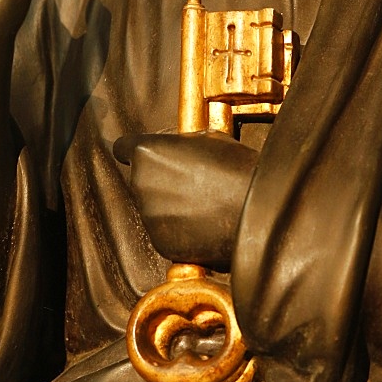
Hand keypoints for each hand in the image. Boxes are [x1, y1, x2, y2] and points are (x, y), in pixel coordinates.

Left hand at [114, 130, 257, 270]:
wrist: (257, 211)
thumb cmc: (236, 168)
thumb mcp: (209, 139)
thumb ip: (181, 145)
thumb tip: (178, 150)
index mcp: (148, 152)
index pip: (124, 148)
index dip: (136, 152)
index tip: (148, 158)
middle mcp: (140, 183)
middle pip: (141, 180)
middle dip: (159, 181)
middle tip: (191, 183)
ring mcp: (149, 215)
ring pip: (153, 208)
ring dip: (169, 207)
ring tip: (202, 205)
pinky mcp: (160, 242)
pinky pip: (164, 233)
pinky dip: (178, 231)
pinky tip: (203, 224)